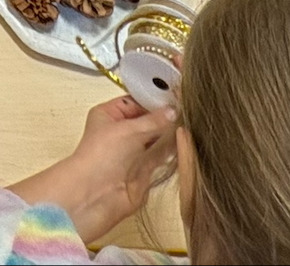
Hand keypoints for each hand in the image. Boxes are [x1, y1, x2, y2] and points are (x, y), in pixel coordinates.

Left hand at [10, 96, 177, 246]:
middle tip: (187, 109)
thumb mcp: (129, 129)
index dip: (154, 99)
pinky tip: (186, 141)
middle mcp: (121, 131)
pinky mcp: (145, 168)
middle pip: (148, 119)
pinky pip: (162, 153)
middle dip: (165, 116)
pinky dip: (173, 148)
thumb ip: (154, 120)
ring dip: (171, 132)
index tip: (176, 96)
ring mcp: (134, 150)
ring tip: (191, 122)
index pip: (135, 101)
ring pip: (157, 136)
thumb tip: (173, 110)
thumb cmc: (102, 155)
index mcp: (109, 114)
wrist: (98, 193)